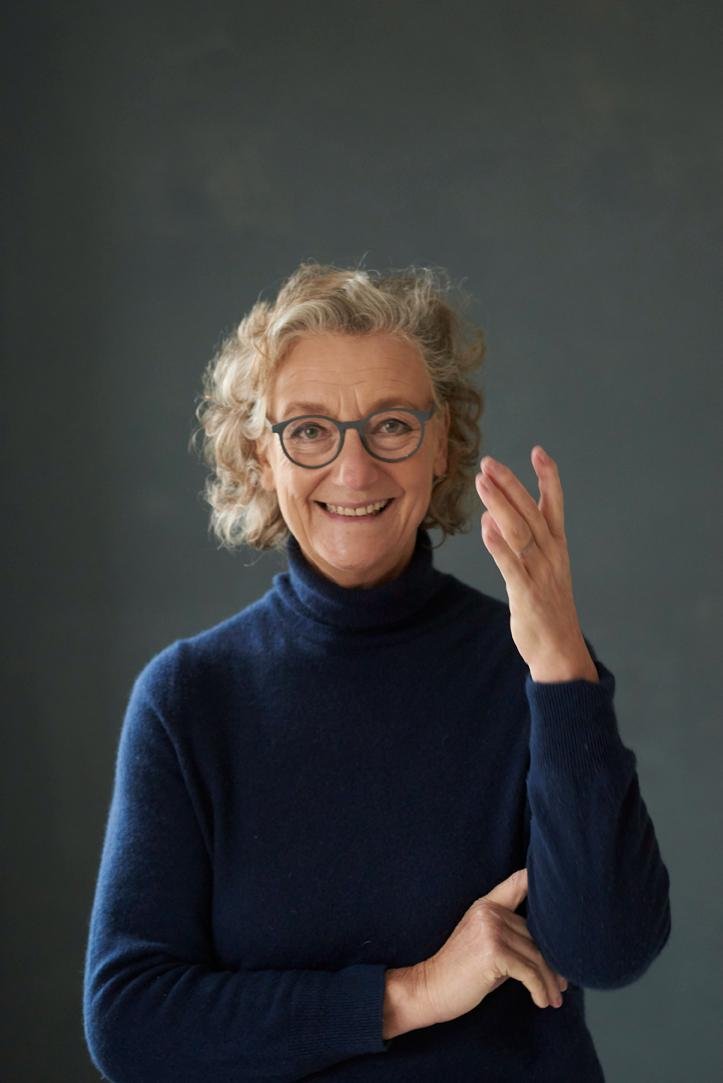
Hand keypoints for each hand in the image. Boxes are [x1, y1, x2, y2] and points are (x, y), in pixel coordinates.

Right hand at [413, 868, 567, 1026]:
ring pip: (536, 956)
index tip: (561, 886)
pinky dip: (539, 990)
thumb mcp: (484, 943)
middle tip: (561, 985)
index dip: (538, 879)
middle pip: (536, 935)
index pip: (517, 883)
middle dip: (552, 963)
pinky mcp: (493, 952)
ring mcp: (491, 930)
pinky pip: (529, 972)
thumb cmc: (462, 971)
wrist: (430, 988)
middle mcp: (490, 912)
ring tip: (554, 998)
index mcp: (486, 905)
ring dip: (549, 982)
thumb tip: (549, 947)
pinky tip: (541, 1001)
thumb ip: (509, 933)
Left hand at [475, 446, 597, 681]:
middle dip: (511, 485)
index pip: (553, 505)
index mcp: (557, 547)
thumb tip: (494, 516)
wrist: (561, 651)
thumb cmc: (548, 608)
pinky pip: (511, 565)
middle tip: (490, 462)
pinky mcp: (526, 594)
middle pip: (531, 512)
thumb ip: (519, 543)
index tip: (539, 451)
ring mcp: (540, 574)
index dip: (548, 478)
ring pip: (519, 532)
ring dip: (501, 505)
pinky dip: (498, 545)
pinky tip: (485, 526)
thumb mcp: (540, 569)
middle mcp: (551, 555)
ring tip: (483, 482)